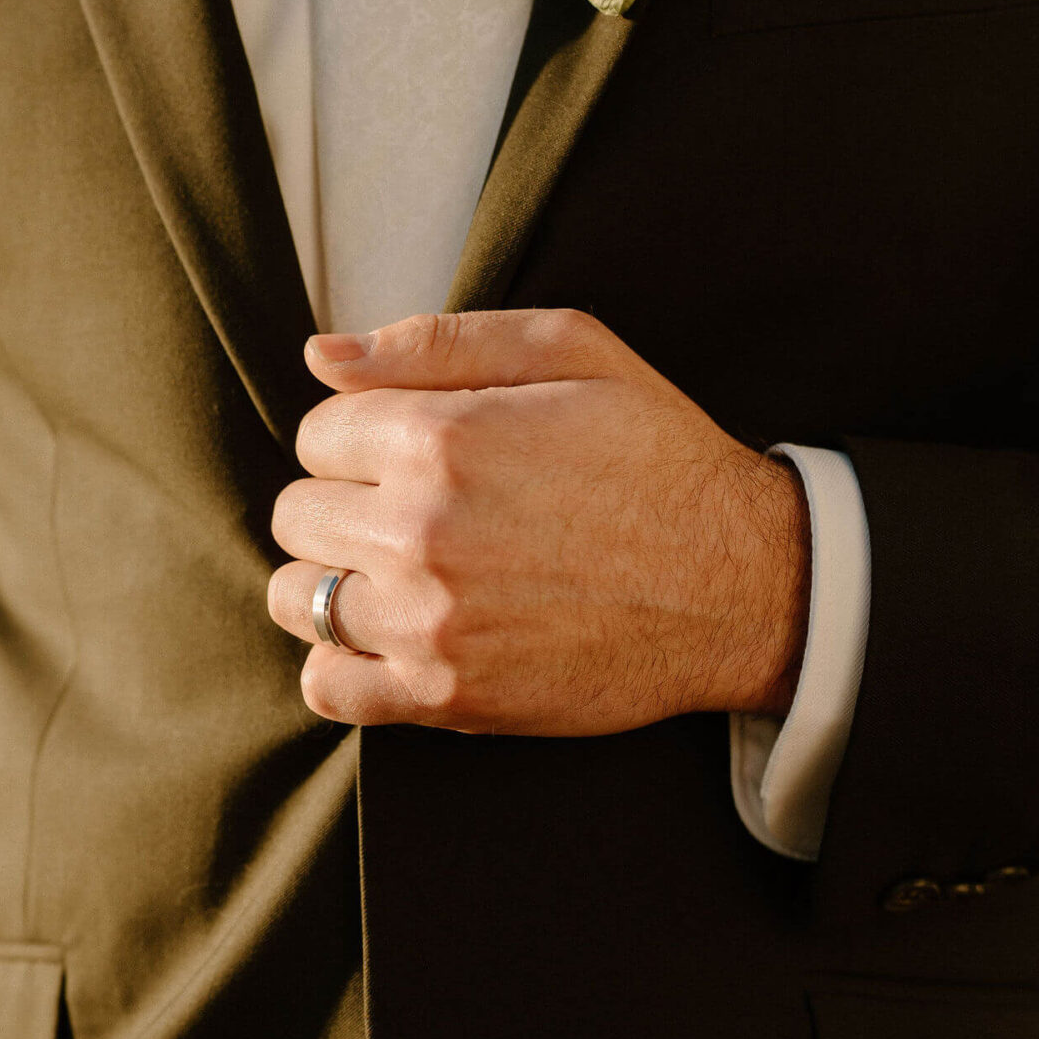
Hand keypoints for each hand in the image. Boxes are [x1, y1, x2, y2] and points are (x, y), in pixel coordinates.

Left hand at [268, 309, 808, 736]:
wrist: (741, 582)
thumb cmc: (658, 454)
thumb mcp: (572, 351)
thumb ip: (437, 342)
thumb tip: (320, 355)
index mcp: (438, 437)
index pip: (318, 433)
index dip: (363, 437)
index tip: (413, 452)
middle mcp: (418, 531)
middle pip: (298, 512)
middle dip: (343, 502)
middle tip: (411, 509)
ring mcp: (428, 622)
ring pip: (297, 597)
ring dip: (332, 579)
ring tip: (394, 572)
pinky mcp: (446, 696)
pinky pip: (327, 686)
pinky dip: (340, 664)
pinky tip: (388, 638)